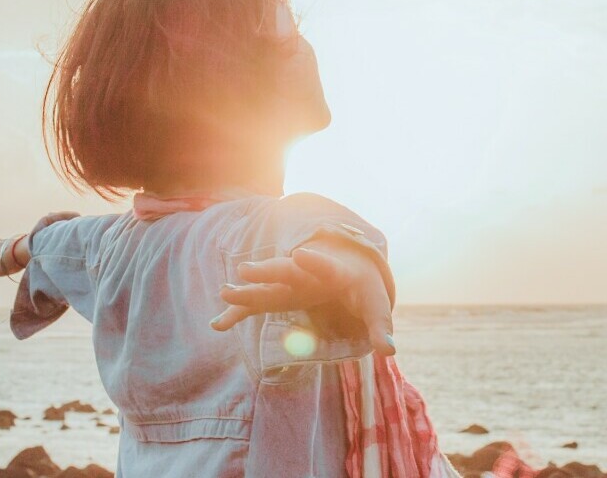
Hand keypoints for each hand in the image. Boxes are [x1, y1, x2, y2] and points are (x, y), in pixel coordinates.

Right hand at [212, 241, 395, 355]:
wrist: (349, 265)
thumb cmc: (363, 287)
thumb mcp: (376, 304)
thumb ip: (380, 327)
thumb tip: (388, 351)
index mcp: (335, 272)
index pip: (325, 266)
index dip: (315, 262)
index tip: (300, 255)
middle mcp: (308, 274)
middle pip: (286, 271)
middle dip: (267, 270)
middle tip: (244, 269)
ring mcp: (291, 284)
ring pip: (267, 286)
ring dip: (246, 290)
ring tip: (224, 292)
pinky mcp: (281, 296)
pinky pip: (257, 305)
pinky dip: (239, 312)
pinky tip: (218, 324)